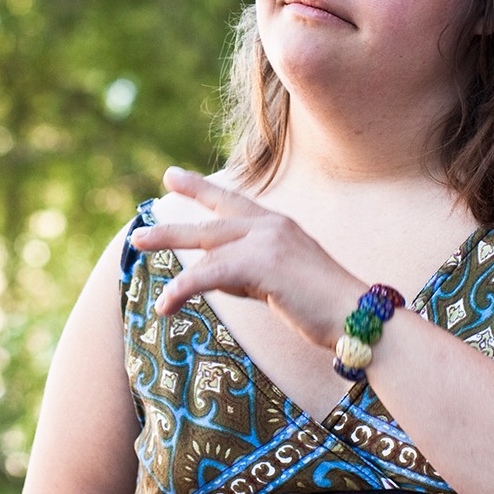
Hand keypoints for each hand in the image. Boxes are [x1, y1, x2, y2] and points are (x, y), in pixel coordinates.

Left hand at [126, 167, 368, 350]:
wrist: (357, 317)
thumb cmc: (325, 306)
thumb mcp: (283, 279)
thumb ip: (251, 270)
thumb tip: (216, 275)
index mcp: (278, 226)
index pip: (232, 202)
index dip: (200, 189)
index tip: (172, 176)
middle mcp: (270, 226)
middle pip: (210, 221)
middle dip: (171, 223)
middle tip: (140, 225)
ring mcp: (266, 242)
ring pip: (203, 241)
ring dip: (166, 243)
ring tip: (137, 245)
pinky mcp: (261, 265)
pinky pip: (209, 274)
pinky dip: (183, 288)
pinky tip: (164, 304)